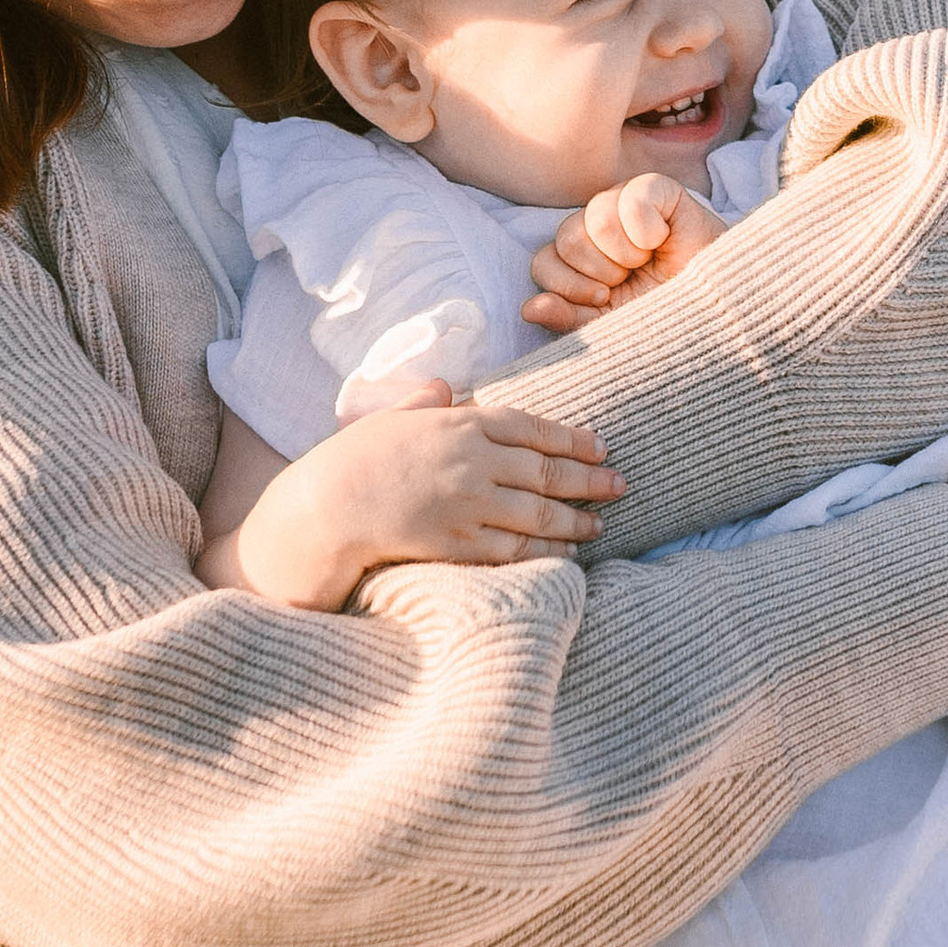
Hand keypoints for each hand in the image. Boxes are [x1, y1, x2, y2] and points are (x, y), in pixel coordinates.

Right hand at [230, 401, 625, 608]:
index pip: (532, 427)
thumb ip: (426, 405)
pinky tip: (566, 555)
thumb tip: (444, 391)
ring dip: (576, 521)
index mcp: (460, 423)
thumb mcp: (392, 416)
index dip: (571, 437)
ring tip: (600, 524)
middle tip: (621, 484)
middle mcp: (473, 461)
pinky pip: (515, 550)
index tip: (600, 445)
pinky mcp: (459, 543)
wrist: (326, 506)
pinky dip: (546, 552)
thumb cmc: (354, 458)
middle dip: (590, 479)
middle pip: (546, 471)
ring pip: (539, 514)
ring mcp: (468, 504)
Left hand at [523, 174, 729, 331]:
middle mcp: (596, 227)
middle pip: (566, 239)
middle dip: (600, 273)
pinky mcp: (659, 189)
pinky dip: (647, 229)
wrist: (717, 313)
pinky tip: (663, 241)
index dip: (569, 287)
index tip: (606, 300)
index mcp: (580, 260)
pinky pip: (632, 197)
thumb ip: (569, 320)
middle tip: (630, 281)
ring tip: (648, 262)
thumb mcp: (611, 329)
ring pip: (595, 217)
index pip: (543, 261)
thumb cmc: (665, 317)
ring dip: (625, 253)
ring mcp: (625, 205)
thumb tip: (528, 308)